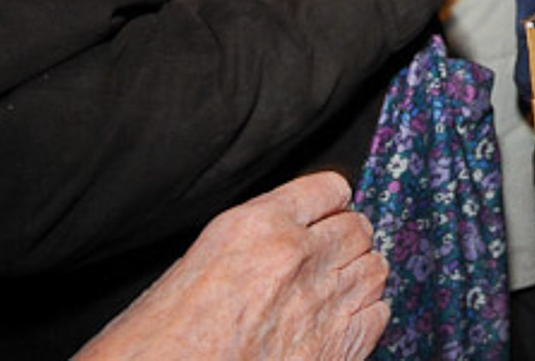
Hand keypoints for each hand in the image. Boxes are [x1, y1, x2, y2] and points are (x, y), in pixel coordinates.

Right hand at [75, 172, 388, 360]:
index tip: (328, 214)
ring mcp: (322, 304)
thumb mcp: (193, 266)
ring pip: (375, 268)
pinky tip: (344, 320)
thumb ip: (249, 244)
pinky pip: (378, 314)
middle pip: (358, 228)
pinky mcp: (337, 349)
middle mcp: (296, 258)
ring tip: (338, 287)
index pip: (327, 190)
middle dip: (348, 240)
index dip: (329, 204)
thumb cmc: (155, 343)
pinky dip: (367, 314)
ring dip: (360, 275)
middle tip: (332, 255)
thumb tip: (281, 239)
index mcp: (255, 227)